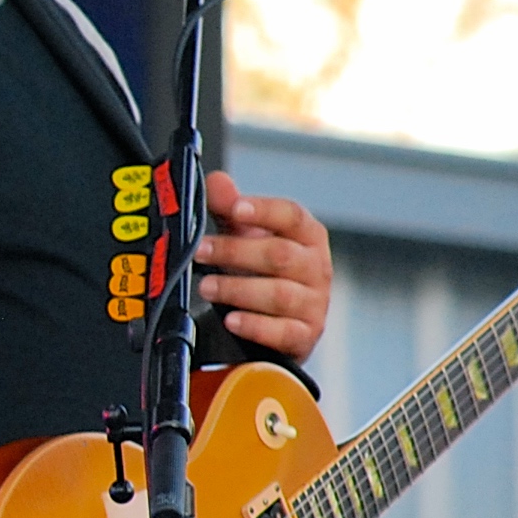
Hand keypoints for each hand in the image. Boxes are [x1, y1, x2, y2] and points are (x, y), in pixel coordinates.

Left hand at [196, 169, 332, 360]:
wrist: (280, 323)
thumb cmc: (265, 272)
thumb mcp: (247, 237)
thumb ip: (231, 211)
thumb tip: (217, 182)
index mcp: (307, 236)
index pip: (292, 216)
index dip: (264, 211)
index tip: (236, 208)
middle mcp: (316, 267)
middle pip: (279, 255)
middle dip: (235, 252)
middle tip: (201, 251)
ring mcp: (314, 304)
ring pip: (279, 294)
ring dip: (237, 289)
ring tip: (206, 286)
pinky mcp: (305, 335)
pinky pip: (283, 332)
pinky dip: (255, 326)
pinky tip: (231, 319)